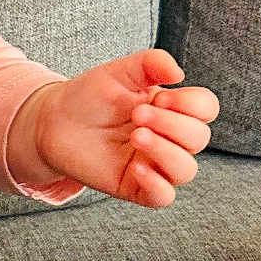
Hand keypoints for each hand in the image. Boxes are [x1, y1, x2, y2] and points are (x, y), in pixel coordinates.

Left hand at [32, 48, 220, 207]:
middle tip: (136, 114)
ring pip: (185, 170)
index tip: (160, 97)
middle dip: (171, 124)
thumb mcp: (121, 72)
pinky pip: (163, 197)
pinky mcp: (135, 186)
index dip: (191, 103)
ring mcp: (154, 164)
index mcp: (172, 109)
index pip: (206, 109)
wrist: (55, 120)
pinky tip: (136, 168)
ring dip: (165, 151)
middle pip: (199, 138)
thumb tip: (178, 73)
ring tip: (136, 136)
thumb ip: (151, 63)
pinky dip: (156, 184)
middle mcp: (169, 138)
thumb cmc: (91, 96)